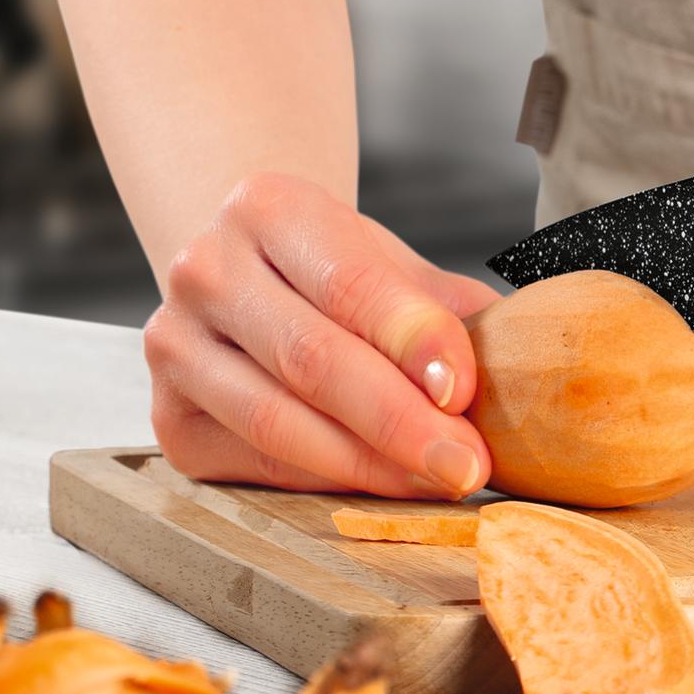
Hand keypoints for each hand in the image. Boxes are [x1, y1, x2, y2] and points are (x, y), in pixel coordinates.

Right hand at [143, 172, 498, 496]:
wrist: (248, 281)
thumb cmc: (332, 274)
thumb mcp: (392, 265)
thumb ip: (446, 308)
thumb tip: (523, 356)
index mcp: (266, 208)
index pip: (349, 284)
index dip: (413, 342)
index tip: (464, 392)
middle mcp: (204, 269)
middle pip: (312, 360)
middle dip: (400, 422)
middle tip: (466, 464)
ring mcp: (175, 345)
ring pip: (278, 422)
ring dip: (369, 465)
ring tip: (436, 481)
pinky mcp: (170, 418)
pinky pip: (257, 462)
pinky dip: (327, 482)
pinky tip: (381, 486)